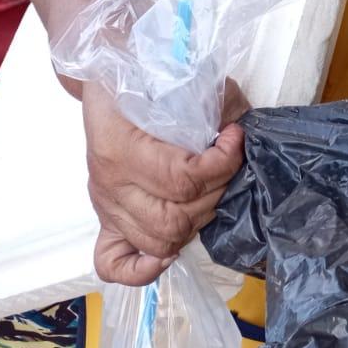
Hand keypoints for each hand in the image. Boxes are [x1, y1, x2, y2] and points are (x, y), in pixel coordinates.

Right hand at [82, 81, 246, 285]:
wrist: (106, 77)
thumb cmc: (145, 77)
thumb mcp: (181, 77)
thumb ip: (216, 101)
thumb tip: (241, 125)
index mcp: (120, 149)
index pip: (183, 179)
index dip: (222, 163)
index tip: (235, 137)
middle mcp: (109, 185)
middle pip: (174, 218)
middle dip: (215, 193)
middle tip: (226, 166)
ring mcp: (105, 206)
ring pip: (158, 241)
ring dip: (196, 221)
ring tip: (208, 191)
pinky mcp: (106, 220)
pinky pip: (112, 264)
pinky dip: (142, 269)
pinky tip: (167, 253)